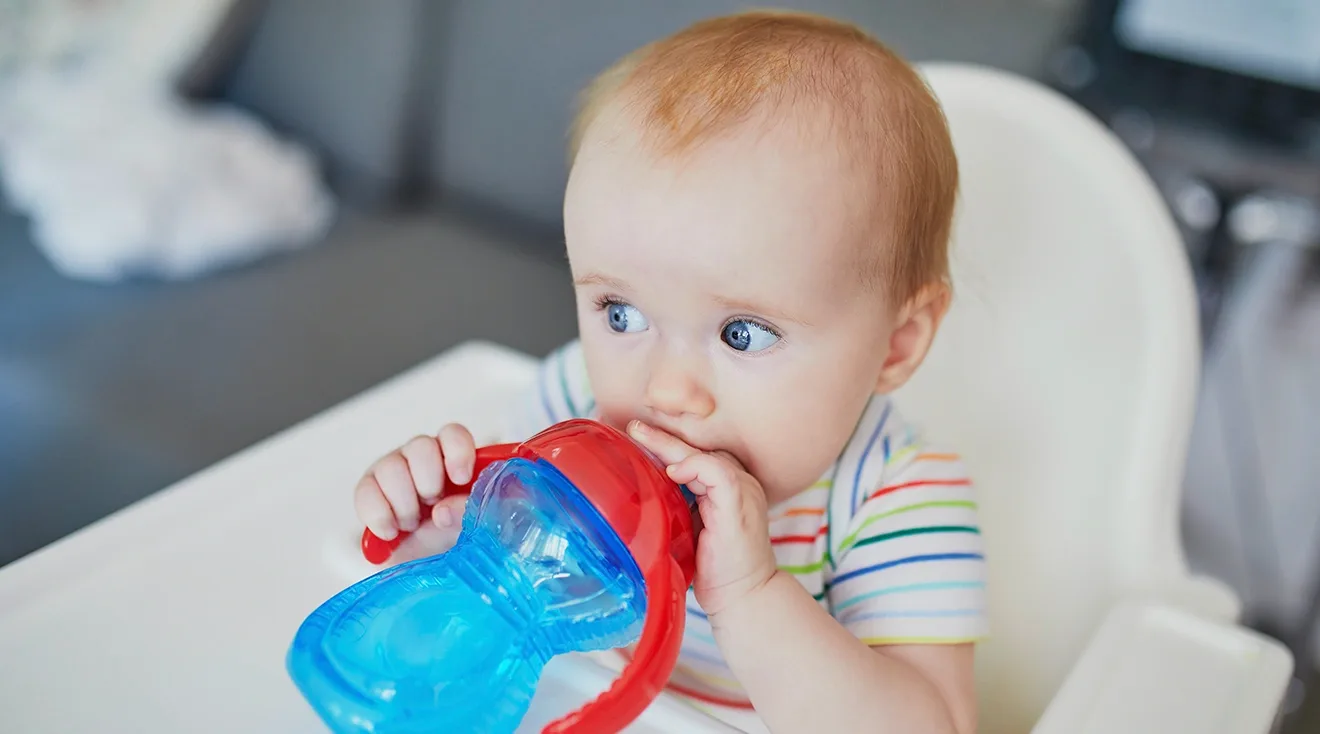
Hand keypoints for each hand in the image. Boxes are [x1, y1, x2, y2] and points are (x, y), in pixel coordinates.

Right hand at [353, 423, 474, 558]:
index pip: (453, 435)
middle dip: (428, 482)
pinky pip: (364, 491)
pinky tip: (391, 532)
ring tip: (413, 524)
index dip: (457, 452)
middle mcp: (424, 460)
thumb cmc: (459, 541)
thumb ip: (473, 513)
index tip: (461, 479)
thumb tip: (444, 510)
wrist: (427, 573)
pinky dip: (378, 515)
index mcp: (456, 461)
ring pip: (390, 467)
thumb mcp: (480, 529)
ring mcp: (394, 474)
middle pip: (420, 446)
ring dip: (405, 503)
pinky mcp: (369, 495)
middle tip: (434, 505)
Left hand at [627, 421, 776, 618]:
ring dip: (669, 445)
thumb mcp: (691, 531)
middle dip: (663, 437)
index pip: (698, 455)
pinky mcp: (739, 505)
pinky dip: (693, 467)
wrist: (744, 598)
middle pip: (699, 450)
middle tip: (632, 426)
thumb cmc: (716, 572)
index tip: (636, 437)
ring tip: (639, 434)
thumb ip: (677, 507)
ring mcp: (742, 492)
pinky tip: (672, 471)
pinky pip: (718, 473)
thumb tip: (640, 495)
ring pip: (704, 455)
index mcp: (729, 488)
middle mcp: (740, 483)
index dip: (668, 445)